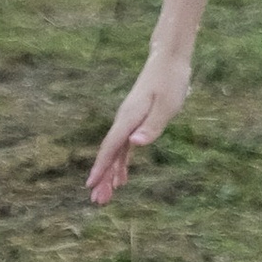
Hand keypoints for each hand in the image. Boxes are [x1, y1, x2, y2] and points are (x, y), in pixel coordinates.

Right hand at [87, 51, 191, 203]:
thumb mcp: (167, 104)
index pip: (111, 146)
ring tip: (106, 196)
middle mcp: (124, 120)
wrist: (169, 59)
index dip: (101, 167)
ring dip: (110, 174)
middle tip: (98, 201)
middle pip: (110, 153)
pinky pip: (124, 146)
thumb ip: (153, 125)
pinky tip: (122, 178)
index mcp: (129, 117)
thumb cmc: (171, 80)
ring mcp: (129, 121)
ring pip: (116, 152)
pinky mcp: (135, 120)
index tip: (91, 186)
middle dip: (103, 177)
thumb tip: (136, 144)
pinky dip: (121, 163)